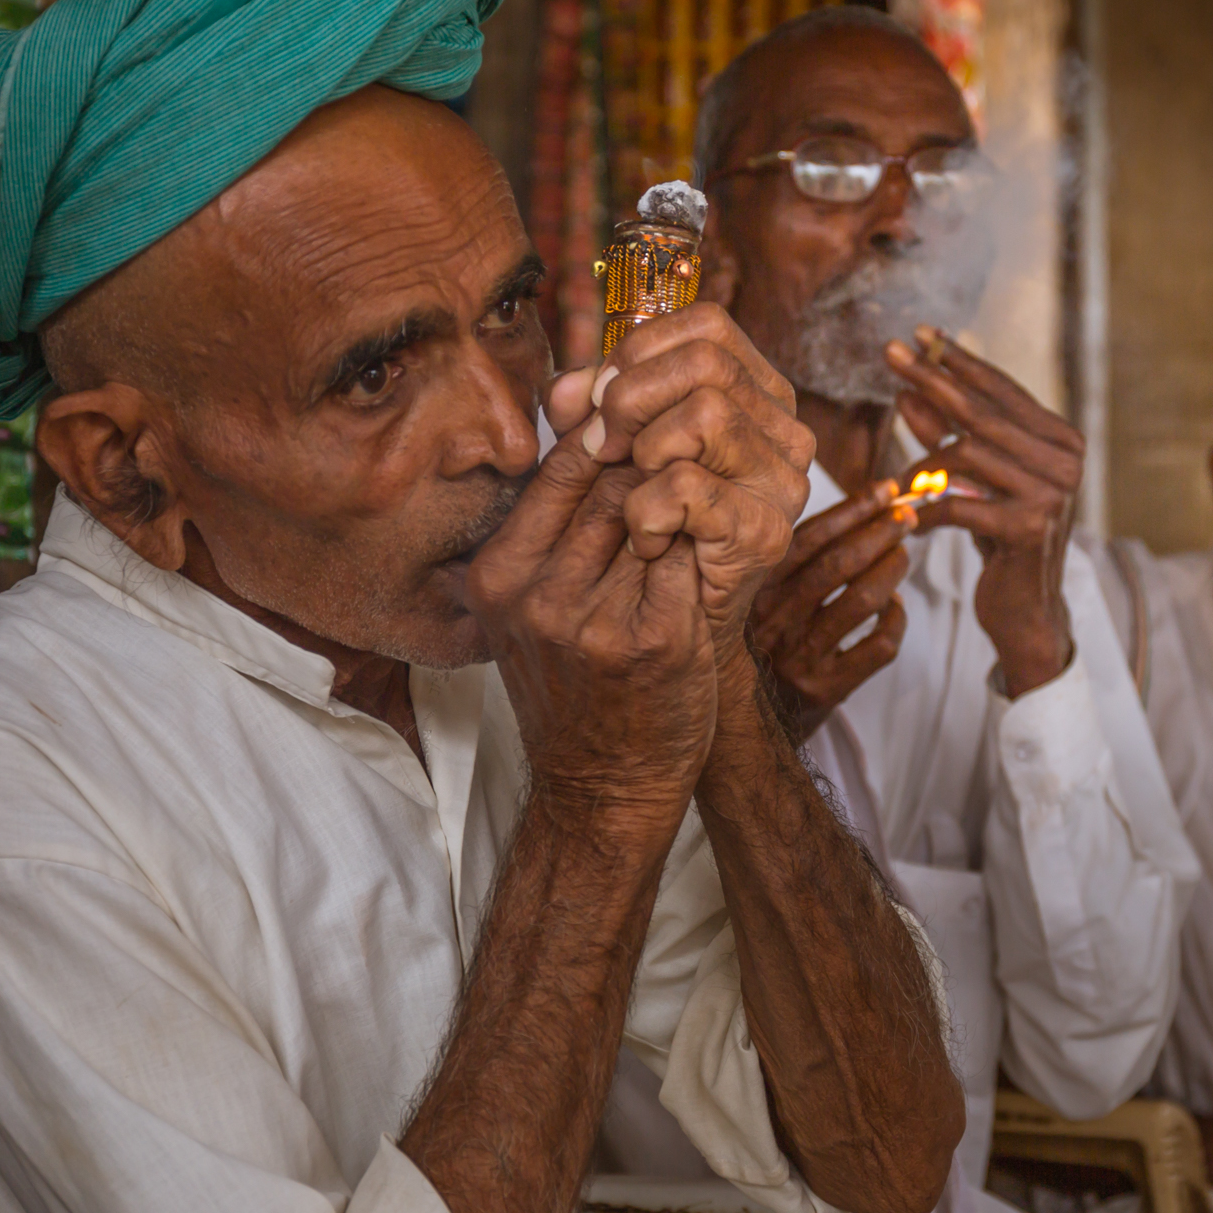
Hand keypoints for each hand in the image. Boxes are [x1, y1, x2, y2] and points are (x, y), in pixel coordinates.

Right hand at [462, 428, 717, 828]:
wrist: (604, 788)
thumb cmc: (576, 688)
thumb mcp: (529, 611)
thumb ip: (547, 531)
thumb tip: (585, 424)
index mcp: (498, 576)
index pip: (562, 465)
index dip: (614, 442)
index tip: (649, 441)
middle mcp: (536, 594)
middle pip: (612, 482)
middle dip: (655, 471)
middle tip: (688, 471)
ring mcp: (593, 619)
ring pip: (655, 512)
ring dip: (682, 508)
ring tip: (700, 513)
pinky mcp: (656, 638)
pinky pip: (691, 555)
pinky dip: (705, 547)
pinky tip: (714, 554)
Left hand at [545, 303, 811, 669]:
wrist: (662, 664)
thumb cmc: (635, 558)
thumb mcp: (610, 469)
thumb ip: (591, 418)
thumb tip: (567, 388)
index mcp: (756, 402)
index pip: (709, 326)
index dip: (642, 350)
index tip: (602, 401)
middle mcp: (784, 434)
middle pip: (707, 359)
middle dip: (632, 396)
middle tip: (604, 448)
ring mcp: (783, 485)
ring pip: (707, 409)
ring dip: (644, 451)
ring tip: (632, 496)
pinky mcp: (768, 536)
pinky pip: (687, 484)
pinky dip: (647, 510)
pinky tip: (646, 541)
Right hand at [750, 482, 911, 737]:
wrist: (743, 727)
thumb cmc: (760, 649)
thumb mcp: (756, 602)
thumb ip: (789, 564)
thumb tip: (858, 511)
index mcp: (752, 592)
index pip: (807, 539)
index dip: (851, 509)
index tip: (886, 490)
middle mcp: (772, 623)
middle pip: (837, 565)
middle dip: (879, 532)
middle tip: (906, 516)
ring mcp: (798, 658)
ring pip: (861, 600)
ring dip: (892, 570)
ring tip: (903, 555)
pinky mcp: (824, 690)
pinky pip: (877, 646)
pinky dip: (896, 619)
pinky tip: (895, 607)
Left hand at [885, 327, 1078, 697]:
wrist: (1026, 611)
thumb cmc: (999, 539)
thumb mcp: (974, 480)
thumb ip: (945, 435)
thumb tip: (906, 391)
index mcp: (1062, 439)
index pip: (1002, 389)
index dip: (959, 360)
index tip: (919, 332)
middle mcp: (1066, 459)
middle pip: (981, 411)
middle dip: (930, 378)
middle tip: (889, 351)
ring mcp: (1052, 493)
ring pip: (965, 453)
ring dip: (921, 466)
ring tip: (900, 487)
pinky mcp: (1029, 528)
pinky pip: (958, 503)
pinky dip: (925, 510)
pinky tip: (908, 521)